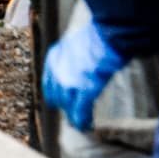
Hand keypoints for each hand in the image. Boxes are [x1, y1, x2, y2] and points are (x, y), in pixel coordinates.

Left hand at [42, 18, 125, 132]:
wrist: (109, 31)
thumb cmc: (100, 33)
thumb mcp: (79, 40)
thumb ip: (76, 55)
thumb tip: (85, 62)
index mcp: (54, 56)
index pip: (49, 83)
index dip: (58, 93)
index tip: (64, 97)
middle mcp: (57, 70)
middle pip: (57, 97)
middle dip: (66, 104)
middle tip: (76, 109)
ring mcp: (70, 82)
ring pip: (67, 107)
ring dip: (75, 113)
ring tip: (81, 119)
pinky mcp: (85, 90)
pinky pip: (80, 112)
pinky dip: (83, 120)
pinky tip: (86, 125)